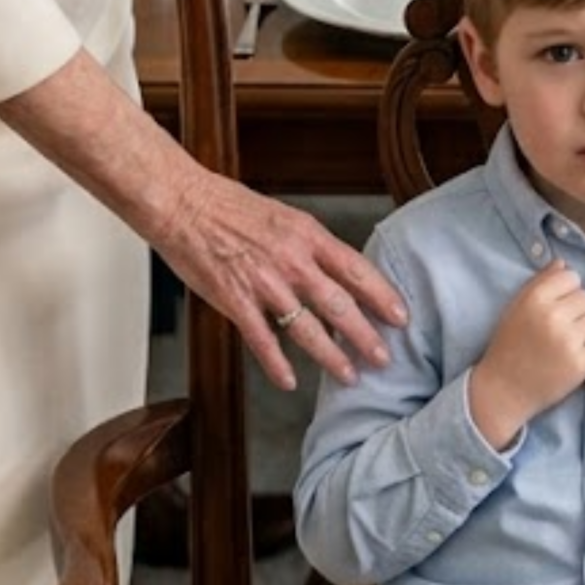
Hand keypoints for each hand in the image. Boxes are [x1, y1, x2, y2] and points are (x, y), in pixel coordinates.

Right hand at [167, 164, 408, 392]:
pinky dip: (277, 365)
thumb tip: (334, 271)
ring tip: (349, 375)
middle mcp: (291, 259)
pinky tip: (289, 382)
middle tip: (385, 358)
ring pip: (307, 328)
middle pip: (339, 304)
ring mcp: (264, 282)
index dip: (382, 295)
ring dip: (331, 356)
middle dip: (366, 335)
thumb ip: (307, 246)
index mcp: (306, 234)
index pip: (356, 268)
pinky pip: (263, 340)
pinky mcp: (235, 300)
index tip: (401, 316)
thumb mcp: (282, 217)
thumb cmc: (229, 206)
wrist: (184, 203)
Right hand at [468, 260, 584, 448]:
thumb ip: (540, 281)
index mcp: (536, 298)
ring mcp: (568, 341)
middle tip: (564, 326)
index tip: (558, 305)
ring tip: (569, 342)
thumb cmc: (510, 344)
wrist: (504, 388)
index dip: (567, 290)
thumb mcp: (517, 306)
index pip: (571, 277)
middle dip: (578, 310)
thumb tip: (564, 264)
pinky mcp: (580, 365)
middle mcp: (553, 316)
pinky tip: (572, 358)